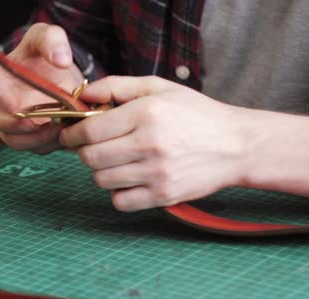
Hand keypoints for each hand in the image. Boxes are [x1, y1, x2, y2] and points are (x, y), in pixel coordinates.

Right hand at [0, 23, 83, 153]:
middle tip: (59, 126)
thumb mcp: (42, 37)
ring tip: (71, 125)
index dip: (11, 124)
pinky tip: (76, 128)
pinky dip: (62, 141)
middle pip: (14, 139)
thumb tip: (62, 59)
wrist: (50, 67)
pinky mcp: (39, 138)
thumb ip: (50, 40)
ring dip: (52, 140)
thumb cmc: (37, 52)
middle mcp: (3, 116)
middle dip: (37, 136)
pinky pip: (49, 147)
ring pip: (33, 146)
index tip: (34, 121)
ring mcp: (21, 131)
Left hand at [59, 76, 249, 210]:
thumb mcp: (158, 88)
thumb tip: (82, 95)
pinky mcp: (163, 195)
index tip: (71, 134)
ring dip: (102, 172)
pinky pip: (120, 202)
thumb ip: (116, 86)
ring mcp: (157, 173)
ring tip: (117, 161)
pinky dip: (118, 193)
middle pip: (90, 158)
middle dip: (84, 152)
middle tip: (94, 147)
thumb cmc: (195, 113)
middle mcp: (149, 144)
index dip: (72, 133)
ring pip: (101, 180)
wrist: (237, 145)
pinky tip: (129, 180)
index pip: (89, 131)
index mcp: (146, 113)